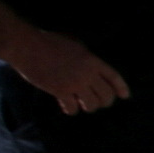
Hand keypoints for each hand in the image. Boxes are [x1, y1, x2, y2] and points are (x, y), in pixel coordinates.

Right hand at [3, 27, 126, 112]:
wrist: (27, 46)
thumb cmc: (48, 42)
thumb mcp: (75, 45)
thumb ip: (86, 58)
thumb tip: (93, 69)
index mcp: (92, 60)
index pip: (114, 77)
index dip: (121, 88)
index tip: (125, 96)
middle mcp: (87, 73)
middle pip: (106, 95)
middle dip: (104, 102)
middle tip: (96, 102)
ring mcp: (75, 83)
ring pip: (92, 105)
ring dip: (88, 107)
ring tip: (81, 104)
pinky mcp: (60, 91)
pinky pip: (72, 108)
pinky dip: (71, 110)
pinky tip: (67, 107)